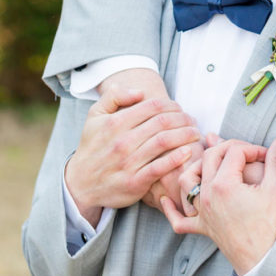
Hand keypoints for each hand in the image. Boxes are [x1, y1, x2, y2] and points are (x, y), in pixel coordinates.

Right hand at [64, 86, 200, 226]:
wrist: (80, 183)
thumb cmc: (92, 146)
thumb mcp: (94, 116)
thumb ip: (114, 97)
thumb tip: (139, 91)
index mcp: (115, 123)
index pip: (152, 106)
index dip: (171, 104)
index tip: (179, 108)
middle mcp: (122, 141)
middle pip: (162, 122)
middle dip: (183, 118)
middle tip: (192, 120)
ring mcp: (129, 163)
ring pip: (164, 142)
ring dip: (185, 135)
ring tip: (195, 133)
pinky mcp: (135, 183)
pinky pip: (160, 167)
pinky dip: (177, 158)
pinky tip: (188, 151)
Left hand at [161, 137, 275, 275]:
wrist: (267, 258)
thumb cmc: (272, 225)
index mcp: (224, 184)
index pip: (235, 151)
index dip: (253, 148)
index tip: (267, 155)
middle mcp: (207, 195)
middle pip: (210, 157)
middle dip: (229, 149)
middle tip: (248, 153)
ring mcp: (202, 212)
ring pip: (187, 181)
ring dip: (196, 167)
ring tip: (212, 162)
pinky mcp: (203, 228)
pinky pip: (180, 220)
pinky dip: (171, 210)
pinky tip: (165, 201)